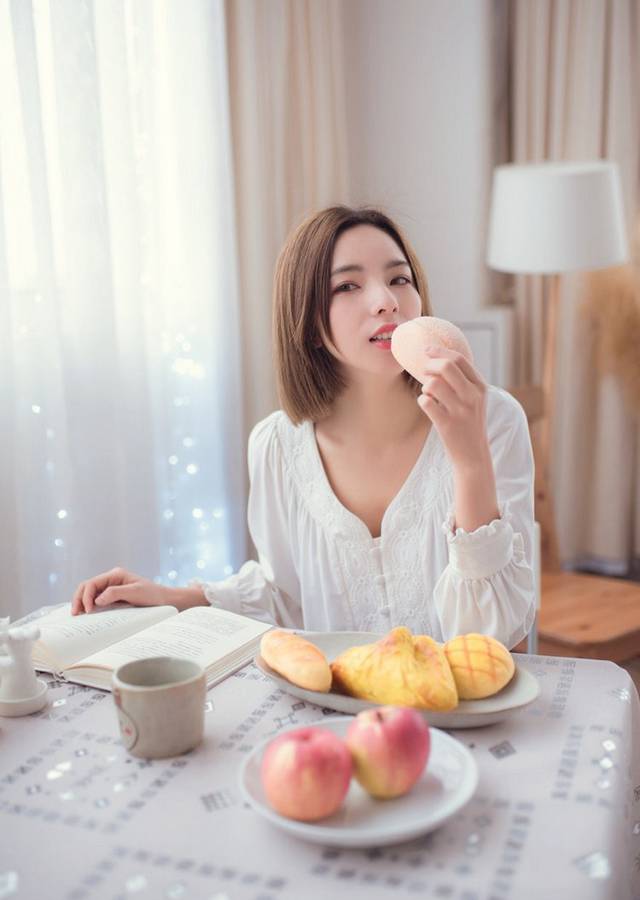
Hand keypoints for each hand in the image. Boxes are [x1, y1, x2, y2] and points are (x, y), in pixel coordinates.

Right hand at [71, 567, 204, 614]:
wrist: (165, 601)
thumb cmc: (153, 595)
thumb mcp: (136, 592)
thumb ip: (116, 593)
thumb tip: (97, 600)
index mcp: (115, 575)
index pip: (93, 583)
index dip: (86, 596)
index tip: (88, 610)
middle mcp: (111, 580)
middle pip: (87, 587)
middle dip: (79, 599)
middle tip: (75, 614)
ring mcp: (111, 589)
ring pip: (89, 594)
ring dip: (82, 603)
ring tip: (77, 616)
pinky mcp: (113, 598)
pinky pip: (96, 601)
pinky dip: (89, 607)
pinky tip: (86, 615)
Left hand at [417, 346, 489, 471]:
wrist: (474, 455)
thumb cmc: (469, 424)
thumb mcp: (474, 400)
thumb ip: (463, 381)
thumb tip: (440, 359)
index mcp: (480, 387)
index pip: (459, 359)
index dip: (440, 351)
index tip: (426, 350)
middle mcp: (472, 396)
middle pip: (446, 367)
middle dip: (429, 365)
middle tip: (423, 371)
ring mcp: (460, 410)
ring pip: (433, 384)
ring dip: (425, 386)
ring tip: (429, 393)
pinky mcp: (447, 424)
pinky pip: (425, 402)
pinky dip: (423, 401)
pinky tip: (428, 406)